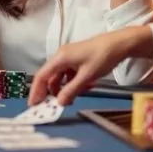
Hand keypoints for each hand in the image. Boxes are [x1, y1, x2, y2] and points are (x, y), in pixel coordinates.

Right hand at [28, 26, 152, 105]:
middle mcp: (61, 56)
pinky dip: (72, 83)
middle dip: (50, 92)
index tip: (34, 105)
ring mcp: (68, 57)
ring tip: (73, 99)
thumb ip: (71, 90)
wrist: (118, 44)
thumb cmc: (102, 57)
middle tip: (52, 106)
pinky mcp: (76, 59)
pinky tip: (84, 88)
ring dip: (64, 89)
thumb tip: (59, 103)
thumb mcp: (87, 77)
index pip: (41, 76)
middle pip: (49, 77)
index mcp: (60, 58)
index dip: (36, 91)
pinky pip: (69, 74)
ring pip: (60, 77)